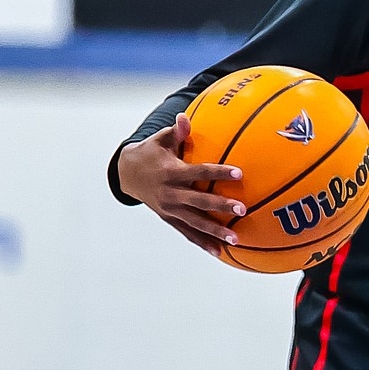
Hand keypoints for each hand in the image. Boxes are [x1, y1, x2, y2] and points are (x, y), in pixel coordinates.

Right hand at [117, 113, 245, 257]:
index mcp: (172, 172)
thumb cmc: (152, 152)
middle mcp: (171, 193)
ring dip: (215, 232)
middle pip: (200, 201)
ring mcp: (170, 209)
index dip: (219, 172)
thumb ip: (178, 132)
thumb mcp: (162, 140)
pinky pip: (188, 234)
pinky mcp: (170, 219)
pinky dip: (203, 243)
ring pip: (196, 223)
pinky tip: (220, 253)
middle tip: (242, 209)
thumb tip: (185, 117)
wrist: (127, 174)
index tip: (239, 173)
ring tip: (236, 240)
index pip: (199, 172)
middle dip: (221, 206)